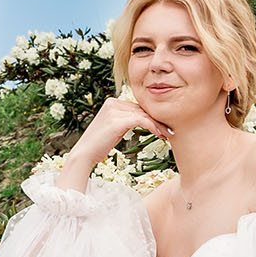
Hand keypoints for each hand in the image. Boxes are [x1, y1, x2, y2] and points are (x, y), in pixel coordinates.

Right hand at [51, 91, 172, 196]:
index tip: (164, 126)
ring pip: (144, 115)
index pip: (137, 107)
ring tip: (168, 134)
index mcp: (112, 102)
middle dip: (157, 120)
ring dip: (158, 125)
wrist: (85, 154)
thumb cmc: (99, 145)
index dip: (152, 116)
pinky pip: (141, 121)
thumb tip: (145, 121)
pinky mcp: (118, 120)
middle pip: (142, 109)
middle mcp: (113, 103)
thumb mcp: (114, 129)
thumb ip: (126, 121)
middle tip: (170, 130)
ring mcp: (114, 110)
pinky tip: (160, 135)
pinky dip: (153, 127)